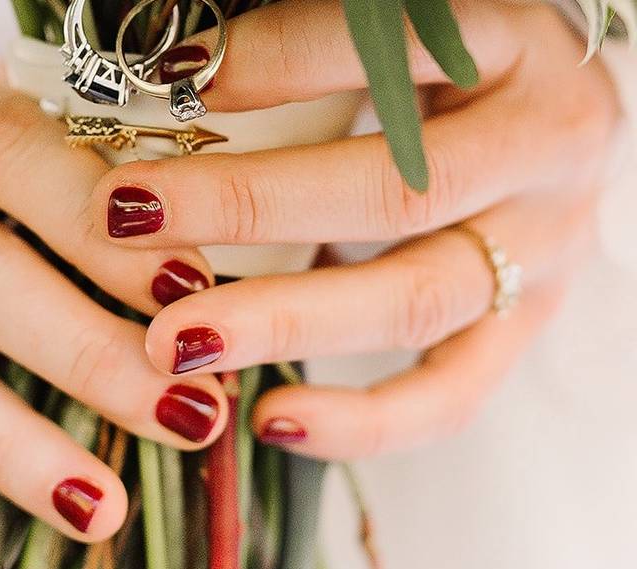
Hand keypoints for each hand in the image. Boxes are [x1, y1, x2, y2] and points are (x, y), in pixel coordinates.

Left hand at [94, 0, 618, 457]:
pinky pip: (452, 394)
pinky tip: (270, 419)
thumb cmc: (453, 69)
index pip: (392, 50)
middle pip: (391, 193)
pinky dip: (363, 422)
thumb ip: (314, 41)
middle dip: (247, 208)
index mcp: (515, 48)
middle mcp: (542, 153)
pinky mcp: (519, 328)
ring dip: (283, 323)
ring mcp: (539, 253)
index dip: (276, 63)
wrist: (548, 124)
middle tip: (127, 218)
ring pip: (414, 300)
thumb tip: (183, 66)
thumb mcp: (403, 30)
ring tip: (175, 342)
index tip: (172, 81)